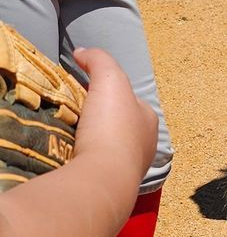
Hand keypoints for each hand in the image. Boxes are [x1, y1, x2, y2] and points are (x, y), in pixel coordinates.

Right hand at [72, 48, 157, 182]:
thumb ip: (99, 59)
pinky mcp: (109, 184)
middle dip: (99, 116)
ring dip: (89, 138)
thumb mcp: (110, 78)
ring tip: (68, 130)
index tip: (86, 88)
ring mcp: (128, 168)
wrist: (102, 177)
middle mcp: (143, 145)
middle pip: (117, 123)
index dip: (109, 90)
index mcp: (149, 121)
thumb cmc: (112, 127)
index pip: (130, 99)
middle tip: (75, 110)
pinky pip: (94, 164)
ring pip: (106, 146)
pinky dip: (83, 156)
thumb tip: (82, 52)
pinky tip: (70, 152)